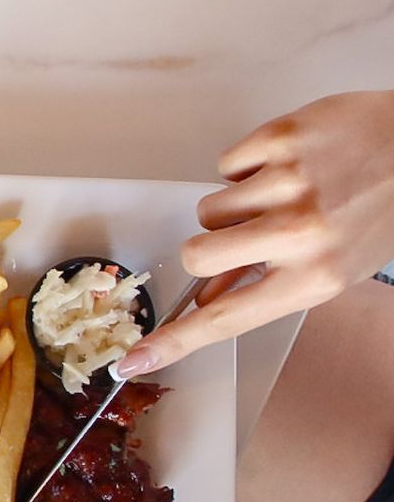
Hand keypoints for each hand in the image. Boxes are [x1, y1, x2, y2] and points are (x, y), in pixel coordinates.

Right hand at [117, 89, 393, 376]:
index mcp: (315, 277)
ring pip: (209, 208)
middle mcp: (300, 235)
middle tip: (243, 234)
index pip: (226, 320)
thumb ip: (269, 284)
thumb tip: (207, 300)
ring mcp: (289, 185)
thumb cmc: (385, 209)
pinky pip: (226, 163)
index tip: (134, 361)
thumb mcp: (335, 264)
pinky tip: (287, 162)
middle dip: (209, 245)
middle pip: (197, 254)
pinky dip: (248, 164)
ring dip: (235, 203)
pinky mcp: (281, 140)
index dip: (174, 341)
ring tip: (282, 192)